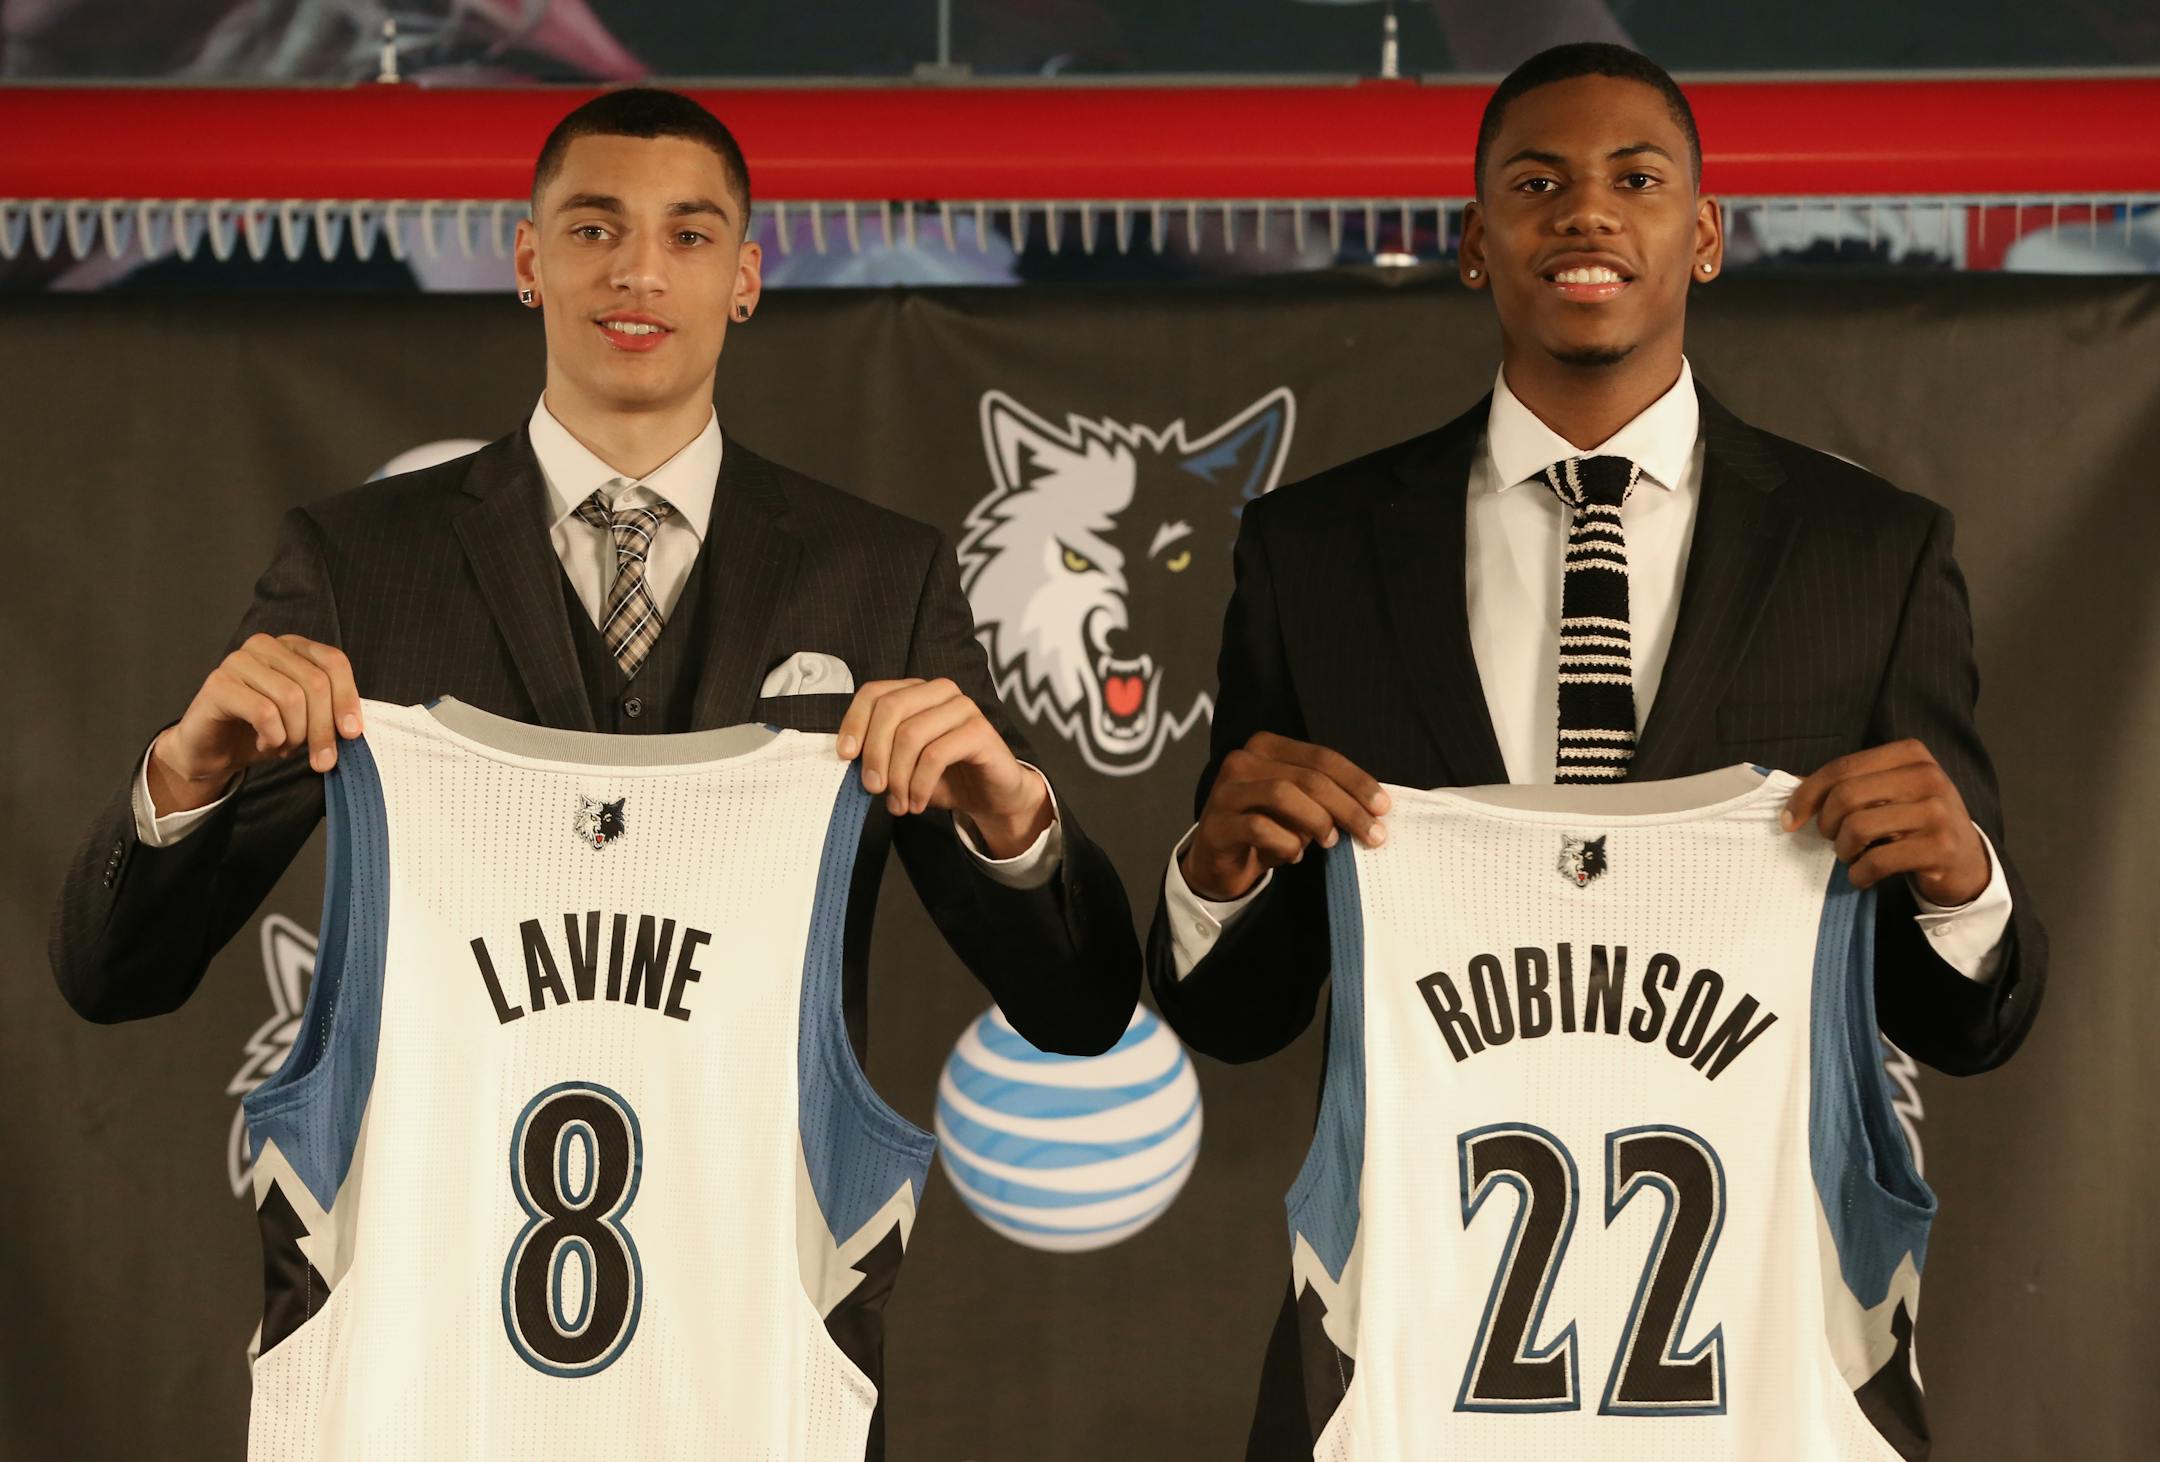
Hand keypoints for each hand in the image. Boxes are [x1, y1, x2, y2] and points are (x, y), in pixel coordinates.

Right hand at [146, 634, 362, 815]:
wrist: (213, 752)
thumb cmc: (263, 732)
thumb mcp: (306, 721)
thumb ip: (330, 713)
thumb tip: (353, 728)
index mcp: (292, 647)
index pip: (333, 662)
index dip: (347, 699)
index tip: (352, 734)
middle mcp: (265, 646)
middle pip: (316, 683)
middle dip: (324, 729)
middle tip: (322, 759)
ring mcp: (239, 661)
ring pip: (291, 698)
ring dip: (295, 735)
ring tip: (283, 745)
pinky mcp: (218, 683)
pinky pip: (264, 712)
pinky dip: (272, 737)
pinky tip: (263, 743)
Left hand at [835, 678, 1050, 857]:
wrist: (990, 795)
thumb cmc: (943, 776)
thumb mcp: (901, 764)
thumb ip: (877, 753)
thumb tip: (845, 757)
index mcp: (916, 691)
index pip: (874, 693)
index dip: (854, 722)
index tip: (845, 756)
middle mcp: (939, 691)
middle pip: (890, 710)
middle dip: (875, 753)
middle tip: (873, 788)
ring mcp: (963, 707)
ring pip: (911, 734)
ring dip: (898, 777)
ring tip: (898, 804)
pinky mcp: (980, 730)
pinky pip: (936, 755)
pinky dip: (920, 784)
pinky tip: (918, 803)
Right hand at [1181, 732, 1388, 901]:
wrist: (1219, 858)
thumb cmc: (1266, 826)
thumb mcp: (1299, 807)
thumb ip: (1327, 798)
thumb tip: (1372, 810)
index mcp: (1267, 746)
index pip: (1321, 757)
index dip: (1357, 781)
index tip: (1383, 807)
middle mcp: (1243, 760)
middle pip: (1308, 777)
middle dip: (1347, 807)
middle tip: (1372, 834)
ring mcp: (1225, 791)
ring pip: (1283, 795)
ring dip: (1317, 821)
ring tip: (1331, 842)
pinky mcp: (1216, 824)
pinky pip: (1261, 829)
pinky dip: (1286, 844)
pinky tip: (1294, 855)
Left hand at [1782, 739, 1989, 904]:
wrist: (1966, 860)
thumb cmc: (1914, 822)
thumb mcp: (1887, 793)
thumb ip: (1847, 785)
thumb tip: (1791, 786)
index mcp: (1910, 754)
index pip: (1841, 768)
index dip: (1806, 795)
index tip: (1790, 819)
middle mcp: (1928, 776)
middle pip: (1846, 796)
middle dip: (1826, 824)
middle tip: (1832, 840)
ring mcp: (1938, 811)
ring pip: (1858, 827)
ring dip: (1843, 851)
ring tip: (1850, 856)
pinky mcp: (1941, 847)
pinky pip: (1878, 861)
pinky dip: (1860, 874)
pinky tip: (1863, 876)